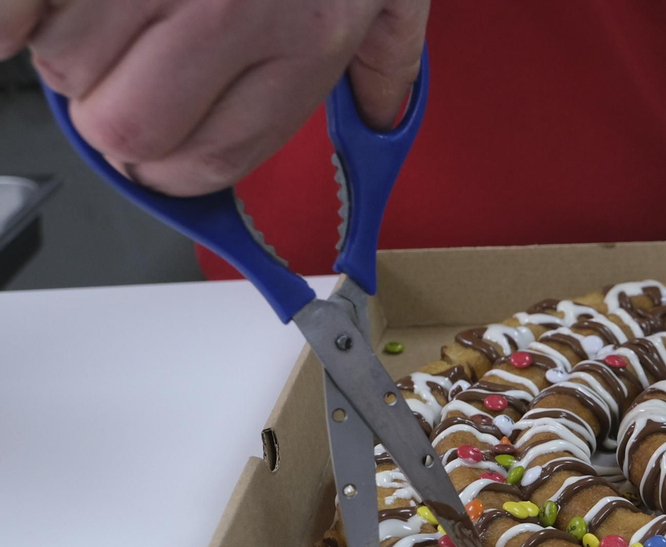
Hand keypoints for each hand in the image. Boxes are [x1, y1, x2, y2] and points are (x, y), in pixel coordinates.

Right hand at [1, 0, 428, 195]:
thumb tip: (381, 119)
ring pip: (62, 65)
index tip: (160, 155)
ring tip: (107, 4)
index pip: (209, 159)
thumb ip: (388, 59)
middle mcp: (230, 6)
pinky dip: (11, 21)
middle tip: (123, 79)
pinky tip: (37, 10)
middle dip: (113, 120)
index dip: (170, 170)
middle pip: (125, 130)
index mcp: (305, 38)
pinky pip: (11, 15)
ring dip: (68, 47)